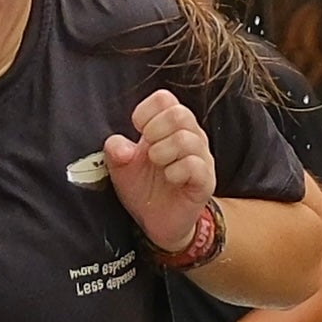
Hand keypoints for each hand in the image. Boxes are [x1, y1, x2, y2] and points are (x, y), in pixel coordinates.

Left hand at [106, 87, 218, 251]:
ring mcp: (201, 158)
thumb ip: (115, 151)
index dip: (146, 111)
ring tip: (157, 165)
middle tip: (147, 151)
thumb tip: (118, 145)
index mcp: (170, 126)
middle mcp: (190, 136)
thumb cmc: (144, 188)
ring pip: (188, 139)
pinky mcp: (206, 181)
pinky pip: (195, 166)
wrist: (159, 222)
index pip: (165, 99)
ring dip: (163, 152)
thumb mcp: (121, 168)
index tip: (137, 130)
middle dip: (156, 130)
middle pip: (180, 114)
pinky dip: (176, 170)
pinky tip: (169, 178)